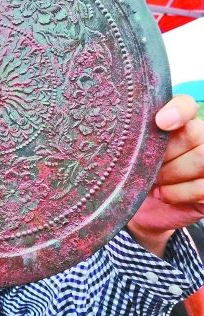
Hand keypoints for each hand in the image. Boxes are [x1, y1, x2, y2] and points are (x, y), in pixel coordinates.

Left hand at [128, 95, 203, 256]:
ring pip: (201, 159)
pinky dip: (178, 192)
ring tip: (152, 181)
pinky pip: (202, 186)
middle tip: (146, 167)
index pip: (186, 105)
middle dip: (165, 154)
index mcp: (176, 121)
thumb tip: (119, 130)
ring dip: (171, 174)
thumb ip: (133, 137)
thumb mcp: (129, 154)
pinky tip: (161, 193)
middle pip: (194, 134)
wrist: (141, 210)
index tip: (160, 122)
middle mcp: (198, 136)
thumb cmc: (133, 175)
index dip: (177, 111)